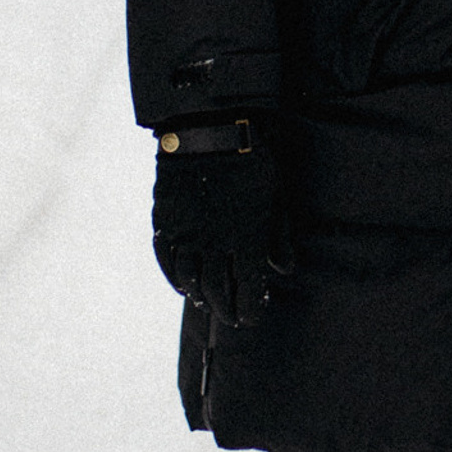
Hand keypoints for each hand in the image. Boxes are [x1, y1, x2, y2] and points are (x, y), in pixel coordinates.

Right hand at [150, 116, 293, 326]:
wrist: (208, 131)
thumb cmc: (252, 160)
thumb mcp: (277, 195)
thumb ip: (279, 236)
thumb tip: (285, 270)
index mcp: (247, 236)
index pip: (248, 285)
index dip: (249, 307)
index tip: (252, 319)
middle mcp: (214, 242)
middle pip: (217, 289)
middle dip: (226, 309)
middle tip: (231, 320)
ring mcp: (186, 233)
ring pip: (190, 279)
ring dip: (200, 297)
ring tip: (209, 306)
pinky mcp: (166, 222)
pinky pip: (167, 260)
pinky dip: (174, 278)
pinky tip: (182, 288)